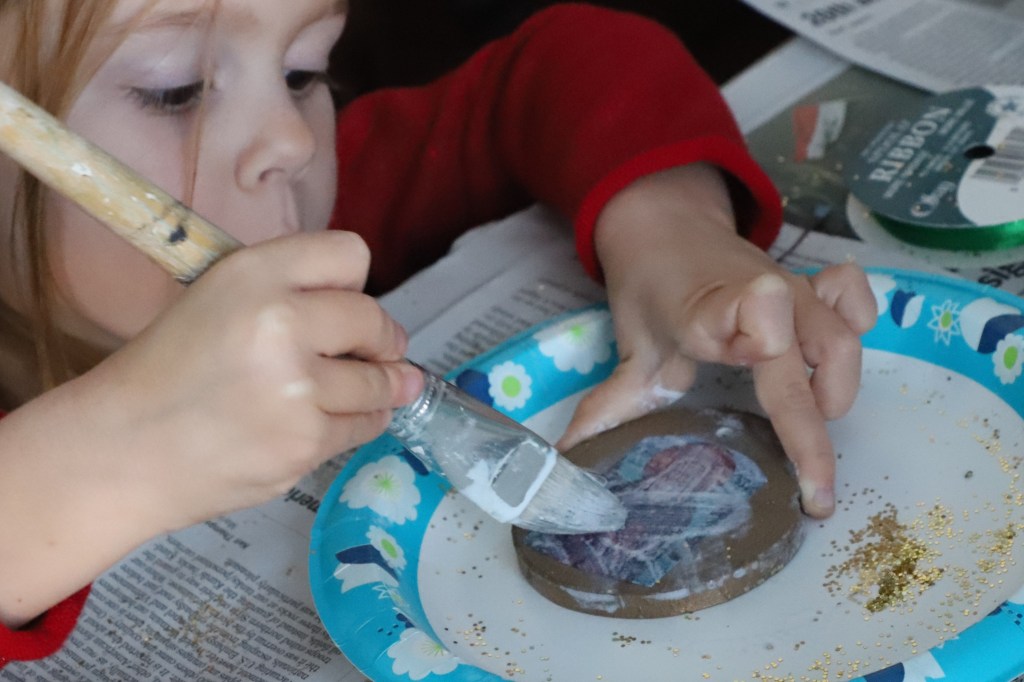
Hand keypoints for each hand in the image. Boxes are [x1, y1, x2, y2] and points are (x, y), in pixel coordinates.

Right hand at [96, 231, 422, 526]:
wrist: (123, 449)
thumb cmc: (168, 371)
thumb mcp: (218, 297)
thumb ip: (291, 291)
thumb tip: (378, 324)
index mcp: (253, 275)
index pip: (351, 255)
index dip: (355, 284)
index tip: (351, 306)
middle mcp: (281, 323)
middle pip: (374, 321)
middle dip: (381, 340)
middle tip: (374, 354)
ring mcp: (296, 389)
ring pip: (379, 382)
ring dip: (379, 387)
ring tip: (356, 390)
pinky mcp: (304, 443)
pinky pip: (363, 427)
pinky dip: (356, 424)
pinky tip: (326, 420)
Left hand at [560, 164, 876, 517]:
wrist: (666, 226)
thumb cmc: (652, 289)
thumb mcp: (633, 345)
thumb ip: (613, 404)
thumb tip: (571, 458)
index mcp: (710, 312)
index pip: (750, 314)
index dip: (758, 339)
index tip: (760, 369)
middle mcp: (766, 297)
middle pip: (814, 354)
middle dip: (815, 435)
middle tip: (812, 495)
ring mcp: (797, 288)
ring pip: (843, 339)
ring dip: (836, 393)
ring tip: (810, 428)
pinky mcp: (815, 282)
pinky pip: (855, 297)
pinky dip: (858, 325)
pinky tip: (832, 358)